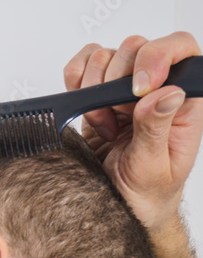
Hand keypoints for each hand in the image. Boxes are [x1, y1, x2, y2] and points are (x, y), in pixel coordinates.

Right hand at [63, 32, 202, 231]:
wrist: (118, 210)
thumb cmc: (145, 195)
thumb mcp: (154, 168)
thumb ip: (158, 129)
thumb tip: (168, 93)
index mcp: (183, 103)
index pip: (181, 51)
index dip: (158, 57)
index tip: (138, 88)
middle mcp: (156, 91)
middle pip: (137, 48)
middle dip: (116, 82)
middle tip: (116, 118)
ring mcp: (124, 93)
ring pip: (105, 56)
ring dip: (94, 90)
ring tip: (102, 123)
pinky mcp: (96, 98)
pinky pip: (81, 67)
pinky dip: (74, 82)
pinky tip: (82, 108)